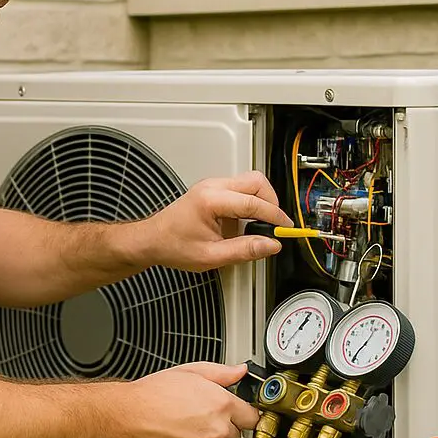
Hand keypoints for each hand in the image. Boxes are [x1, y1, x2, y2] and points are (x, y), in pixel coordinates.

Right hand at [106, 362, 259, 437]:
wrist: (126, 417)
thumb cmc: (152, 394)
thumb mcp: (190, 371)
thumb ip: (221, 373)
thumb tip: (240, 371)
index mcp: (221, 406)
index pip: (252, 417)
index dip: (244, 414)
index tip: (241, 414)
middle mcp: (216, 431)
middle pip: (235, 435)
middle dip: (223, 427)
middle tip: (201, 416)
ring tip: (181, 425)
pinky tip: (173, 437)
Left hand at [140, 171, 293, 271]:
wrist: (152, 240)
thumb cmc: (172, 245)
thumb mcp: (211, 256)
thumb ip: (244, 250)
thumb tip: (270, 245)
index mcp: (211, 200)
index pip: (253, 202)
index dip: (274, 216)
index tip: (285, 228)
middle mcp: (212, 187)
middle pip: (256, 181)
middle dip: (271, 202)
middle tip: (275, 225)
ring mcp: (212, 185)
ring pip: (250, 181)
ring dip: (261, 201)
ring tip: (261, 225)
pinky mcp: (213, 189)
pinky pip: (240, 188)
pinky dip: (250, 202)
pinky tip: (246, 222)